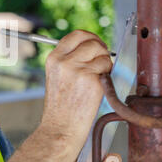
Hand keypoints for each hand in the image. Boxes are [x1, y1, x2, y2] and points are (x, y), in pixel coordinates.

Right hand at [40, 30, 112, 146]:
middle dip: (101, 49)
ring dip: (105, 64)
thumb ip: (69, 59)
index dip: (90, 37)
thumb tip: (91, 46)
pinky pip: (107, 68)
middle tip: (101, 61)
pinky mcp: (92, 80)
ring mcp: (78, 70)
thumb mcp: (57, 75)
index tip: (95, 44)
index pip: (76, 35)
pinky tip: (97, 87)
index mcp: (54, 58)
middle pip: (91, 41)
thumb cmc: (61, 105)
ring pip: (102, 54)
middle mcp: (64, 61)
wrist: (61, 126)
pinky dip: (107, 75)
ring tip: (96, 78)